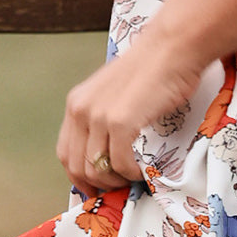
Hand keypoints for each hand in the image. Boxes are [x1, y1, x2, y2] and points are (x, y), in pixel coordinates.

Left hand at [55, 31, 200, 195]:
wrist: (172, 47)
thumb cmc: (153, 68)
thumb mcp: (114, 92)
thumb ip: (103, 116)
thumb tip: (106, 151)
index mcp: (76, 103)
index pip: (65, 153)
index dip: (79, 177)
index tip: (96, 187)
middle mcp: (81, 110)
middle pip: (77, 167)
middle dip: (98, 184)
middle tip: (119, 189)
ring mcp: (99, 116)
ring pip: (97, 170)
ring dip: (116, 181)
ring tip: (133, 177)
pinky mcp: (121, 122)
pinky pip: (120, 164)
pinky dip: (131, 174)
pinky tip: (143, 170)